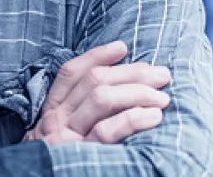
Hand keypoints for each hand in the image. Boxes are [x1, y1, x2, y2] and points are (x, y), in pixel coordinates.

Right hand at [24, 40, 170, 144]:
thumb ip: (76, 115)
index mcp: (51, 112)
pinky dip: (134, 118)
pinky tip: (153, 116)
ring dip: (137, 91)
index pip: (71, 73)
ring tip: (161, 95)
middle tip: (161, 73)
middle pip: (94, 82)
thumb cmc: (58, 166)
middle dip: (131, 72)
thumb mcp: (59, 137)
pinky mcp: (82, 157)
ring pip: (102, 99)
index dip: (97, 55)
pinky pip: (109, 131)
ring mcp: (68, 139)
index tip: (122, 47)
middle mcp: (56, 121)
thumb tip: (117, 89)